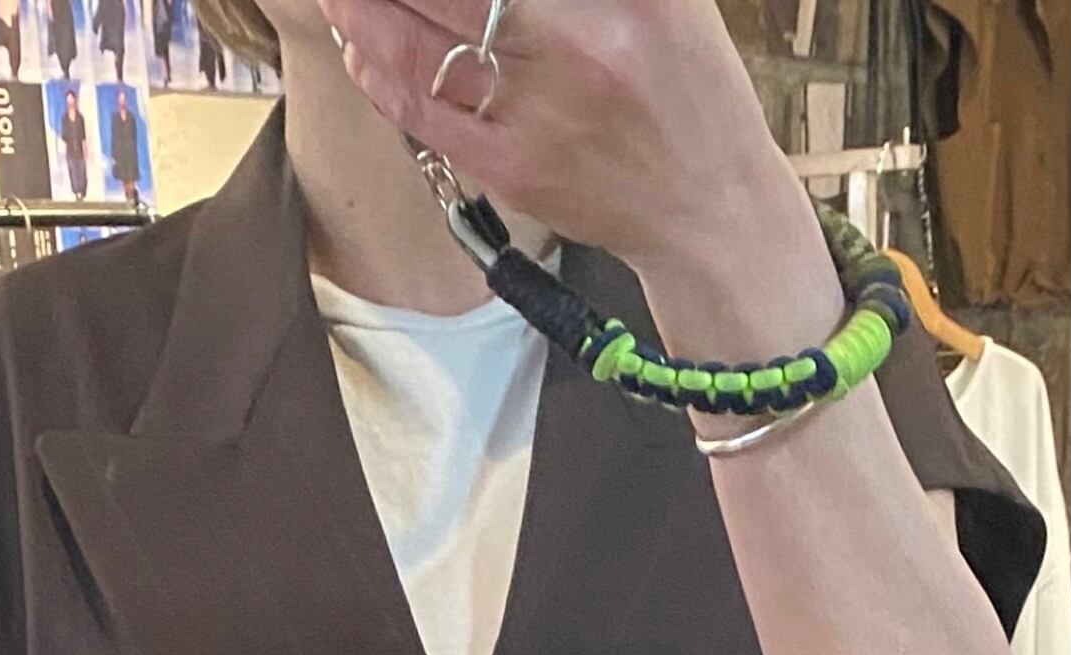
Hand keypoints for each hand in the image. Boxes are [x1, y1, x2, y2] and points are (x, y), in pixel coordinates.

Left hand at [318, 0, 796, 276]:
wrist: (711, 217)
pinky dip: (377, 67)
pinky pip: (421, 110)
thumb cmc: (691, 96)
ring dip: (362, 6)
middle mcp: (580, 52)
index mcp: (630, 3)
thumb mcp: (670, 3)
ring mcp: (540, 117)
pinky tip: (358, 38)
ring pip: (415, 42)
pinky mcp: (514, 170)